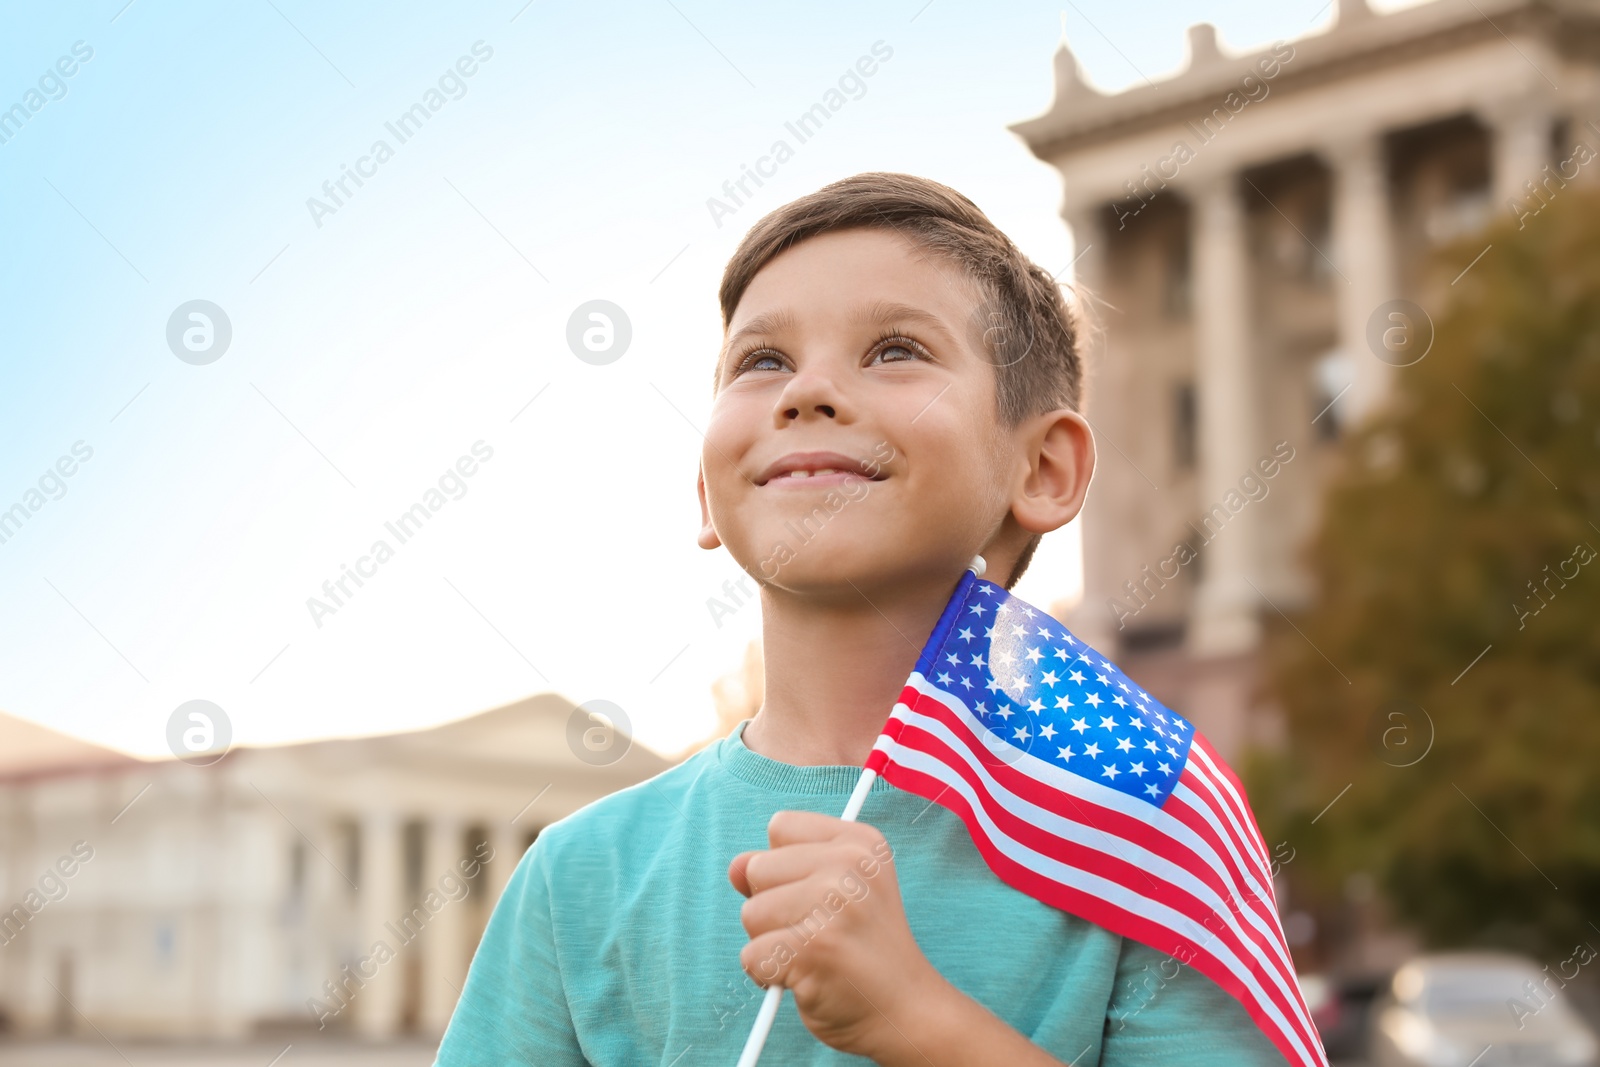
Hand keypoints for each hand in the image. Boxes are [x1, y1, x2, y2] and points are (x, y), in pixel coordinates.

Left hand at [728, 810, 941, 1058]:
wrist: (907, 1012)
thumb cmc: (863, 953)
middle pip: (758, 869)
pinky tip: (806, 979)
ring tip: (813, 957)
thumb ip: (781, 870)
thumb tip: (735, 866)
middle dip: (773, 907)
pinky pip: (751, 955)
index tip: (820, 898)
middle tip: (818, 933)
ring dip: (769, 943)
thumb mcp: (834, 894)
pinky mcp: (814, 947)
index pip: (780, 827)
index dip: (785, 867)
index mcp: (860, 842)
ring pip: (750, 913)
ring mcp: (833, 904)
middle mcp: (851, 864)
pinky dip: (767, 976)